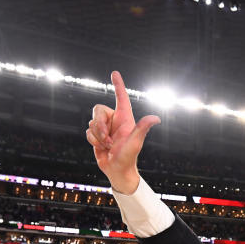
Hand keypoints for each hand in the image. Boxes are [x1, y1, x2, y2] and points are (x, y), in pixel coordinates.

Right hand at [87, 71, 160, 193]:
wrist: (117, 170)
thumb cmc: (129, 157)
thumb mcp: (135, 142)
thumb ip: (142, 128)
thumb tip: (156, 118)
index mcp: (125, 118)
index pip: (121, 98)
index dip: (118, 85)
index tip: (115, 73)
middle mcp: (115, 120)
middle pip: (98, 110)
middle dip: (99, 125)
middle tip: (107, 139)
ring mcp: (105, 128)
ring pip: (92, 122)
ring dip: (98, 136)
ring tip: (108, 146)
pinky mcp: (97, 135)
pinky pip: (88, 132)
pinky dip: (93, 141)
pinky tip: (102, 148)